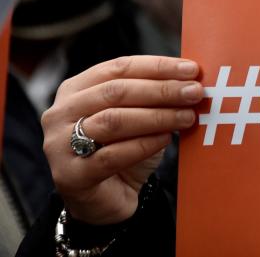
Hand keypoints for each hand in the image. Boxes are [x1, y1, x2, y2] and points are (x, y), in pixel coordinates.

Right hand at [40, 55, 202, 223]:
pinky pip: (112, 156)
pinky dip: (144, 144)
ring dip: (157, 116)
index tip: (191, 70)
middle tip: (194, 93)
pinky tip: (166, 139)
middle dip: (162, 90)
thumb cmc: (125, 148)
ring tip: (187, 117)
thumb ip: (155, 94)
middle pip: (116, 91)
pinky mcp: (70, 175)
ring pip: (114, 121)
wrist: (108, 198)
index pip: (119, 67)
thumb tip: (192, 78)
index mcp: (76, 89)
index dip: (158, 67)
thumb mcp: (138, 114)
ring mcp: (59, 144)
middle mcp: (61, 112)